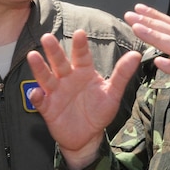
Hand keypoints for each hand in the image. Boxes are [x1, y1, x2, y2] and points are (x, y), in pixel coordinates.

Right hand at [26, 29, 140, 169]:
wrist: (87, 137)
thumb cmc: (99, 112)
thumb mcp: (112, 94)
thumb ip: (122, 74)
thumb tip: (136, 55)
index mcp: (83, 73)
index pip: (81, 56)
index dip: (80, 45)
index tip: (80, 33)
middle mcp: (67, 79)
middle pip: (59, 62)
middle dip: (54, 51)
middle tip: (47, 37)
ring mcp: (56, 93)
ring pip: (46, 78)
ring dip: (40, 68)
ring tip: (33, 56)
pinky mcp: (48, 108)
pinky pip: (40, 101)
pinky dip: (36, 96)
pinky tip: (35, 92)